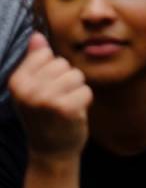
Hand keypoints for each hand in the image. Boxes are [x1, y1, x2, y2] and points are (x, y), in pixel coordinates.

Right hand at [8, 34, 91, 162]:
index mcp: (16, 81)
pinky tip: (72, 115)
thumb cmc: (44, 114)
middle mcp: (27, 90)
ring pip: (77, 76)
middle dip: (66, 81)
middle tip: (55, 101)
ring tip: (64, 107)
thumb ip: (35, 60)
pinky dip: (84, 102)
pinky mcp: (64, 108)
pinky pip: (86, 90)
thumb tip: (37, 35)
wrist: (50, 151)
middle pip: (63, 64)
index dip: (52, 71)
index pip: (47, 55)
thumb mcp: (33, 87)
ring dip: (76, 91)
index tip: (44, 90)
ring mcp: (45, 100)